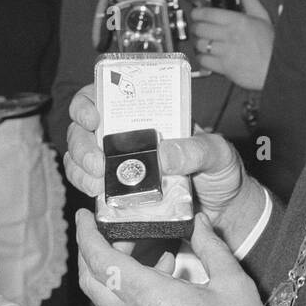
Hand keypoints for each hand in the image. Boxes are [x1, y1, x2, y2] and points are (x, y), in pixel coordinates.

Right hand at [62, 85, 265, 248]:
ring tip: (97, 183)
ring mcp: (120, 164)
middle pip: (83, 129)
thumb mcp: (216, 152)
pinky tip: (98, 196)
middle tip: (96, 162)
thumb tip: (163, 154)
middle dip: (81, 144)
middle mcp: (127, 136)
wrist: (225, 210)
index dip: (87, 102)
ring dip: (79, 169)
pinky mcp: (119, 193)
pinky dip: (87, 189)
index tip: (92, 117)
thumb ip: (195, 150)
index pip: (105, 96)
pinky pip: (90, 187)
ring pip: (79, 158)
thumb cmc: (221, 170)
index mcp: (147, 116)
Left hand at [76, 211, 302, 305]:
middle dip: (92, 251)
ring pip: (105, 302)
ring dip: (114, 275)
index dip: (86, 233)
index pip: (99, 259)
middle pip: (90, 281)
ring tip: (152, 258)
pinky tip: (163, 290)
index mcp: (149, 297)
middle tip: (115, 233)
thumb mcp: (233, 285)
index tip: (85, 216)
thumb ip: (212, 247)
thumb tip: (200, 223)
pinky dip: (130, 297)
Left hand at [190, 0, 272, 88]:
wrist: (276, 68)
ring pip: (200, 44)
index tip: (196, 13)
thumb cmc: (270, 45)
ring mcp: (225, 52)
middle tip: (197, 27)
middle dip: (195, 27)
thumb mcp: (262, 17)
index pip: (208, 14)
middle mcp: (229, 35)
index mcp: (237, 21)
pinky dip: (201, 57)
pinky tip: (205, 55)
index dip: (197, 13)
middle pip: (200, 28)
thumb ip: (250, 0)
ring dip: (198, 42)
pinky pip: (204, 60)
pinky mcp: (224, 67)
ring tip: (201, 41)